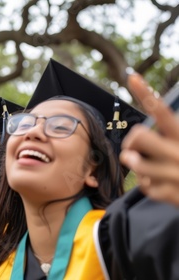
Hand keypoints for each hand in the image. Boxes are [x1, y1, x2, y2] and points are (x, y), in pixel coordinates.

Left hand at [120, 72, 178, 206]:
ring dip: (136, 165)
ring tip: (145, 167)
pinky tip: (159, 184)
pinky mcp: (174, 194)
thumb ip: (162, 138)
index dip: (146, 94)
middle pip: (139, 136)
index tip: (132, 76)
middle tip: (133, 149)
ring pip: (136, 163)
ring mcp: (177, 174)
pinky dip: (148, 186)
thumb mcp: (178, 144)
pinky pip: (145, 187)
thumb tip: (133, 143)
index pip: (162, 111)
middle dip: (131, 142)